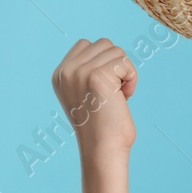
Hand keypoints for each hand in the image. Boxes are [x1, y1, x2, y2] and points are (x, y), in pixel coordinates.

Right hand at [52, 38, 137, 162]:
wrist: (103, 149)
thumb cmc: (102, 125)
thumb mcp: (85, 93)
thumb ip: (88, 70)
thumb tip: (107, 49)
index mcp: (60, 74)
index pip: (86, 44)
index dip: (104, 61)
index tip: (104, 87)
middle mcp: (66, 71)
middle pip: (104, 44)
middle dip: (116, 65)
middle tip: (112, 92)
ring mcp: (79, 72)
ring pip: (116, 51)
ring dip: (125, 73)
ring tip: (117, 96)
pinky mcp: (96, 76)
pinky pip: (126, 63)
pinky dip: (131, 79)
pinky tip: (124, 97)